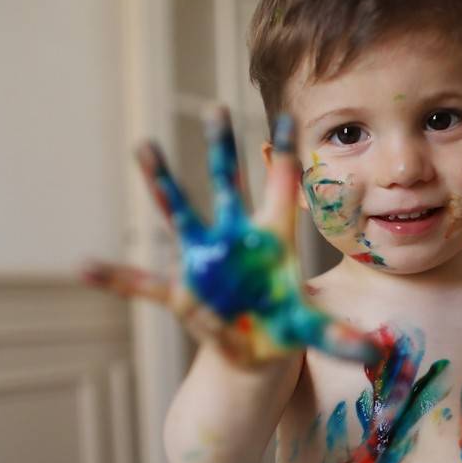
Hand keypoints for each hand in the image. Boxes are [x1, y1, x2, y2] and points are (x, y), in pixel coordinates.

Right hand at [85, 109, 378, 365]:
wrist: (256, 352)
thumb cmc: (284, 328)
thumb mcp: (311, 330)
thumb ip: (338, 338)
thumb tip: (377, 353)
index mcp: (273, 241)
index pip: (282, 189)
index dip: (284, 156)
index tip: (287, 114)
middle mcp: (236, 241)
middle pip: (229, 186)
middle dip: (223, 151)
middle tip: (215, 109)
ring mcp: (205, 262)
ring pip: (182, 214)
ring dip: (164, 183)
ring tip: (145, 147)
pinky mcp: (183, 291)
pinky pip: (143, 284)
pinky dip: (116, 278)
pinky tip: (85, 268)